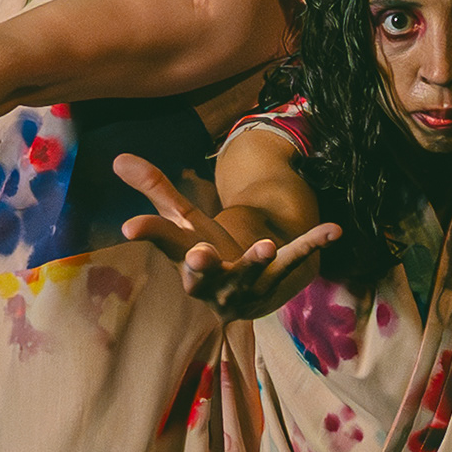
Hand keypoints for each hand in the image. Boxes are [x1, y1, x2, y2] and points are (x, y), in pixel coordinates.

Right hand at [115, 154, 341, 318]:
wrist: (245, 294)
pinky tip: (333, 230)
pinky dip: (313, 244)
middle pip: (204, 275)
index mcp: (185, 264)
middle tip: (201, 255)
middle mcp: (213, 282)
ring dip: (258, 260)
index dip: (149, 234)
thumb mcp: (183, 222)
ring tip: (266, 246)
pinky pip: (297, 261)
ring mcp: (248, 285)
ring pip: (252, 273)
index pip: (164, 245)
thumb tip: (118, 157)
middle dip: (203, 267)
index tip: (130, 227)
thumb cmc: (207, 252)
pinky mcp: (279, 278)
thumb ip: (156, 190)